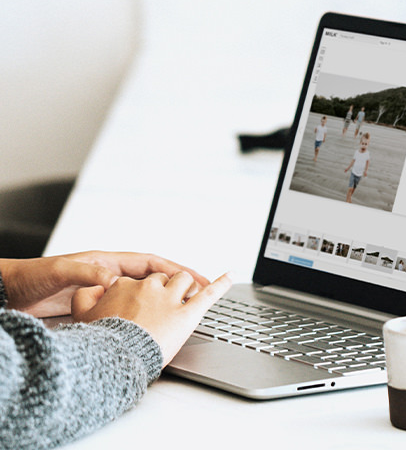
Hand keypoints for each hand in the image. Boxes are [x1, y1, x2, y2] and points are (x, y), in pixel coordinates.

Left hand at [0, 251, 209, 316]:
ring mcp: (107, 292)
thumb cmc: (32, 277)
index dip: (176, 269)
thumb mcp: (61, 272)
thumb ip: (88, 273)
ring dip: (167, 300)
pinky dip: (148, 314)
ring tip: (188, 309)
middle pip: (155, 278)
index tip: (196, 277)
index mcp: (108, 263)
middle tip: (204, 293)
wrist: (11, 292)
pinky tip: (156, 324)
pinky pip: (132, 309)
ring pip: (146, 295)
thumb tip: (114, 279)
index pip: (151, 263)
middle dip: (180, 284)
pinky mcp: (100, 308)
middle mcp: (111, 275)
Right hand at [72, 272, 231, 365]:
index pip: (138, 282)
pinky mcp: (187, 314)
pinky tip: (231, 276)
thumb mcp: (82, 314)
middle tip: (163, 308)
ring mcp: (170, 299)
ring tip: (186, 297)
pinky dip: (222, 284)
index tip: (138, 307)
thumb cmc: (101, 340)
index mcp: (125, 285)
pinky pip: (208, 294)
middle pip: (163, 279)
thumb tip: (95, 288)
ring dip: (186, 287)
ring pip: (183, 280)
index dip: (140, 295)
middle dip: (165, 289)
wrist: (115, 358)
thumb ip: (86, 296)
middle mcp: (149, 287)